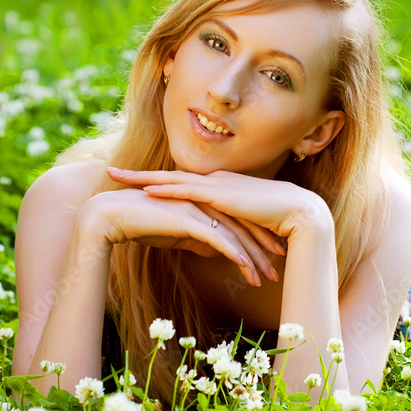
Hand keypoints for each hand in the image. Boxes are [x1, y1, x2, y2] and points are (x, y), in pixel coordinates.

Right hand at [81, 187, 275, 286]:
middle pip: (243, 227)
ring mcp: (198, 209)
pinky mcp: (189, 220)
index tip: (270, 259)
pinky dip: (235, 255)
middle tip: (276, 271)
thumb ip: (198, 239)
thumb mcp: (177, 235)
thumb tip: (216, 251)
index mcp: (204, 203)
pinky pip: (218, 240)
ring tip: (266, 279)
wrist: (112, 216)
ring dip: (253, 258)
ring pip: (235, 235)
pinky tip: (247, 269)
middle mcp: (205, 202)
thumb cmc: (142, 224)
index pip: (238, 222)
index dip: (256, 241)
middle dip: (262, 251)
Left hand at [106, 167, 332, 247]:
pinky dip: (167, 190)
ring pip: (172, 179)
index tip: (131, 181)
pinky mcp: (223, 195)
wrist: (298, 212)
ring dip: (144, 179)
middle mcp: (214, 180)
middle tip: (111, 172)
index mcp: (218, 186)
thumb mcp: (242, 225)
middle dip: (139, 175)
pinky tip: (147, 191)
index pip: (180, 182)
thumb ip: (225, 227)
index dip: (154, 181)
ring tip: (118, 178)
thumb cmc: (275, 221)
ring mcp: (217, 185)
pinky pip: (189, 191)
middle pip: (169, 176)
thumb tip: (212, 239)